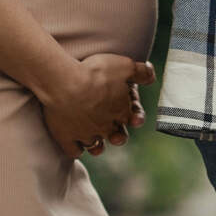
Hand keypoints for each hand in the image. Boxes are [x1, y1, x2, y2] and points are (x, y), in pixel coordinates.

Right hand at [39, 53, 155, 160]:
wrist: (64, 84)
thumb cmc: (95, 73)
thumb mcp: (124, 65)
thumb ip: (141, 72)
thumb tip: (152, 77)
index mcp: (121, 112)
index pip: (132, 119)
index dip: (134, 117)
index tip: (133, 116)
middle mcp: (105, 127)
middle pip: (116, 137)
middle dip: (118, 136)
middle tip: (116, 134)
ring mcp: (85, 134)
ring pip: (95, 146)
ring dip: (97, 145)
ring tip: (95, 141)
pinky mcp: (66, 137)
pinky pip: (73, 150)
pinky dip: (76, 149)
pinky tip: (75, 144)